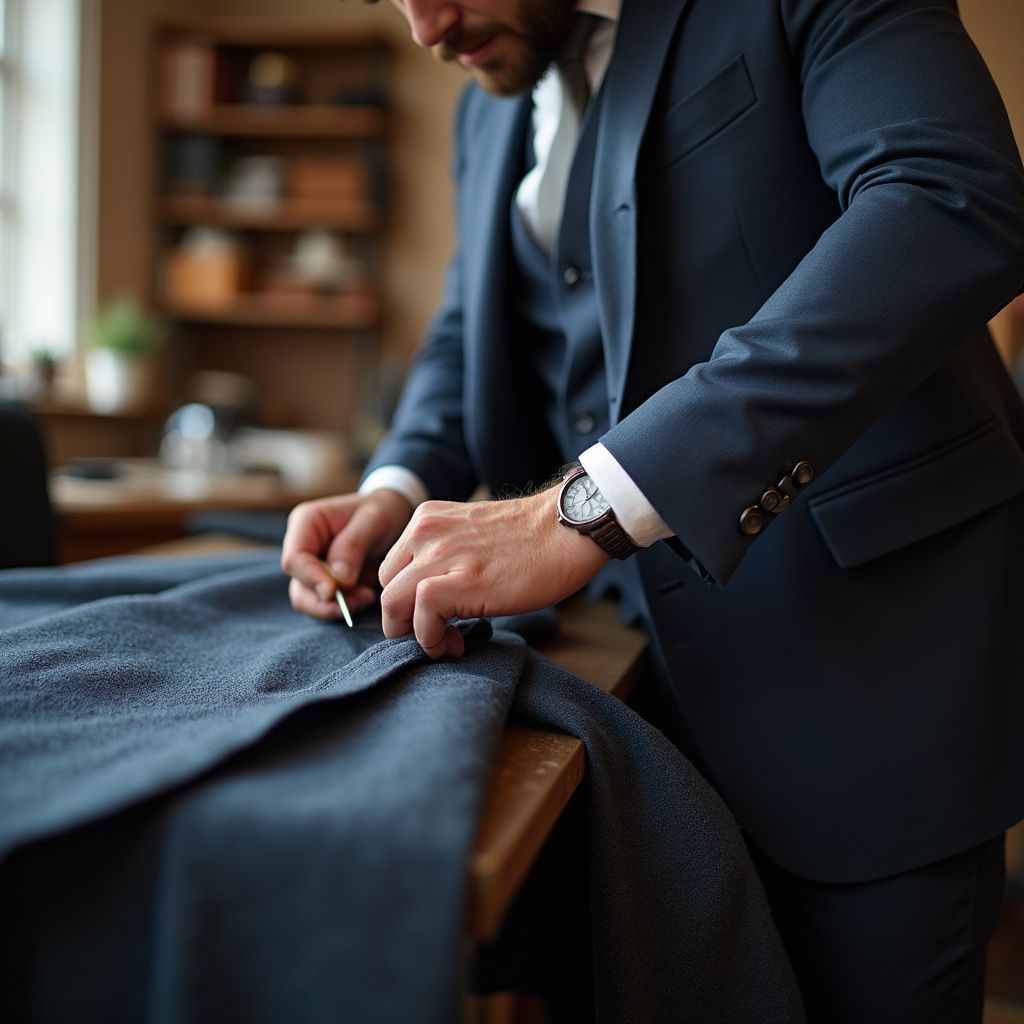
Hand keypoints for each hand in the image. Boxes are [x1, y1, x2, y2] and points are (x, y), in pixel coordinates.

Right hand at [281, 489, 413, 620]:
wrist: (394, 517)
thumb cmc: (382, 511)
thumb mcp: (374, 520)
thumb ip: (353, 546)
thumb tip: (338, 580)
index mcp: (306, 523)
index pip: (294, 559)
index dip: (310, 578)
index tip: (333, 591)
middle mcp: (303, 547)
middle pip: (299, 585)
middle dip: (326, 600)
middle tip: (359, 599)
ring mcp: (312, 567)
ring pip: (309, 601)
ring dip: (336, 608)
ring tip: (367, 597)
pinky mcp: (326, 583)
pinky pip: (326, 605)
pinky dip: (346, 607)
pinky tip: (367, 596)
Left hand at [378, 490, 609, 657]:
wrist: (568, 530)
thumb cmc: (533, 539)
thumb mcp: (472, 536)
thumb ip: (445, 557)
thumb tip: (431, 602)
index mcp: (427, 519)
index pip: (392, 568)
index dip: (407, 600)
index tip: (436, 617)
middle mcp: (425, 532)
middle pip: (386, 586)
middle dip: (405, 618)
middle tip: (441, 633)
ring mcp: (440, 555)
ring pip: (392, 602)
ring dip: (414, 633)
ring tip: (447, 642)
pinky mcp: (460, 580)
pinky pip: (419, 613)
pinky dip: (429, 638)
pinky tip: (453, 642)